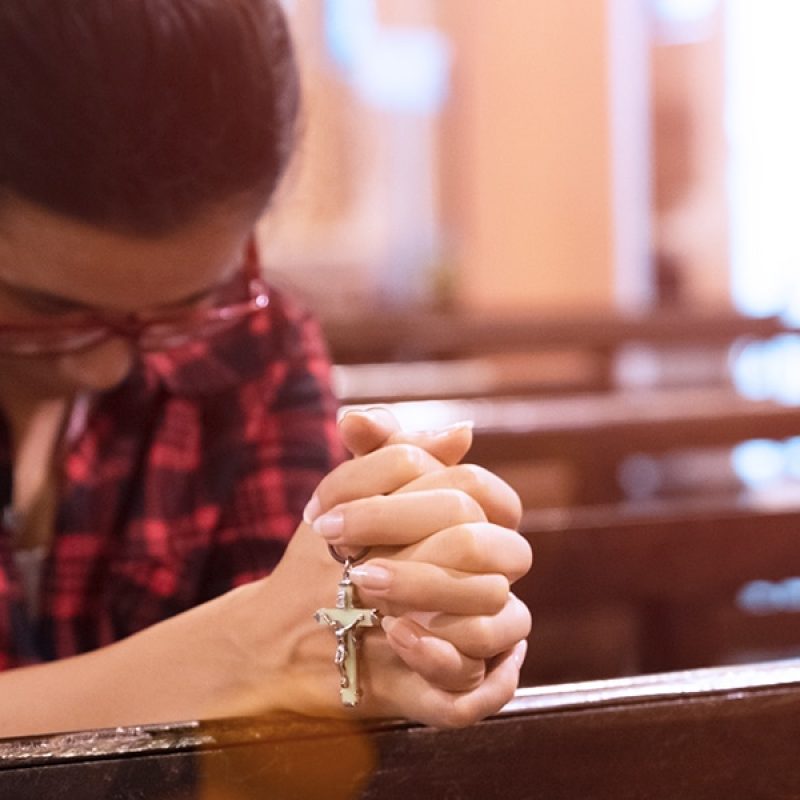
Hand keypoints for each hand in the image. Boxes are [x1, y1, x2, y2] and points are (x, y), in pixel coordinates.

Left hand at [267, 407, 531, 726]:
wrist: (294, 634)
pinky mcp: (466, 688)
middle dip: (415, 544)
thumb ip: (371, 454)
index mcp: (471, 524)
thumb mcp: (345, 498)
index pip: (483, 492)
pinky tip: (397, 635)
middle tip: (348, 553)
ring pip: (496, 614)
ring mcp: (484, 634)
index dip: (420, 494)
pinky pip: (487, 684)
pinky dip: (441, 656)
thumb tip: (384, 420)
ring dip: (426, 594)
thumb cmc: (332, 559)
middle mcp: (488, 576)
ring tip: (366, 588)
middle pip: (488, 548)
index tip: (343, 507)